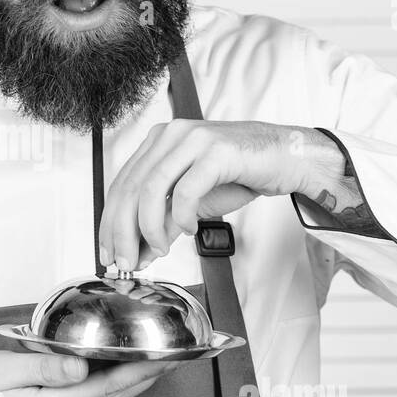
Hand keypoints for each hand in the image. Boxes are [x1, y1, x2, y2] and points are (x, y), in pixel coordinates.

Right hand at [0, 350, 181, 396]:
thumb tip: (83, 366)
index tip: (170, 357)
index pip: (108, 387)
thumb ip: (45, 367)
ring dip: (129, 389)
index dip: (142, 371)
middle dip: (145, 379)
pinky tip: (115, 382)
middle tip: (173, 356)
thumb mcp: (0, 369)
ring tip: (153, 366)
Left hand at [98, 120, 322, 271]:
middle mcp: (170, 135)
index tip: (108, 252)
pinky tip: (190, 230)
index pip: (121, 184)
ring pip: (151, 189)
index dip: (110, 222)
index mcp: (159, 142)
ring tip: (159, 250)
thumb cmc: (240, 174)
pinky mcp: (216, 151)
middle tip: (126, 262)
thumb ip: (165, 223)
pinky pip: (186, 190)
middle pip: (130, 188)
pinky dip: (182, 217)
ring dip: (149, 228)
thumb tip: (140, 253)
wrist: (287, 158)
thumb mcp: (194, 202)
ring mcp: (192, 140)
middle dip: (123, 232)